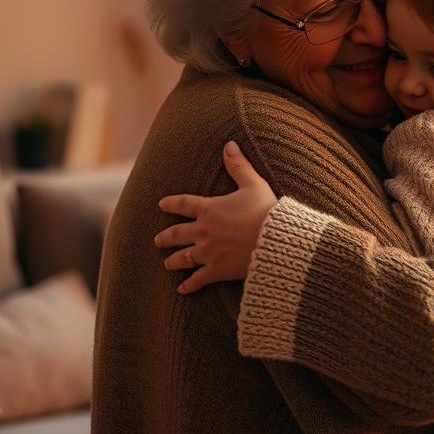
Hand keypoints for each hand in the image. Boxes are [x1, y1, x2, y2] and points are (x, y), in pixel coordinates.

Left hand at [154, 141, 277, 293]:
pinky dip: (189, 285)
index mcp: (210, 209)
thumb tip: (229, 144)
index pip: (184, 204)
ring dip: (173, 261)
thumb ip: (239, 166)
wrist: (275, 240)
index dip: (171, 204)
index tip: (162, 205)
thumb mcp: (253, 184)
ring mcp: (208, 252)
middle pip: (176, 234)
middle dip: (166, 237)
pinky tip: (181, 289)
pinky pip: (198, 279)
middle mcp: (203, 231)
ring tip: (167, 263)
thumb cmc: (266, 211)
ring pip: (183, 258)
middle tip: (158, 240)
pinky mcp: (216, 270)